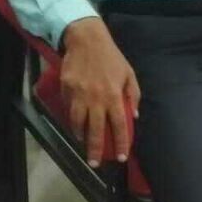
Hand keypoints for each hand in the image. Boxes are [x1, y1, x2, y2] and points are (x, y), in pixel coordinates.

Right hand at [60, 17, 140, 167]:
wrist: (86, 39)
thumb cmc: (110, 56)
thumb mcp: (128, 73)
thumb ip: (134, 94)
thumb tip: (135, 115)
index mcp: (113, 95)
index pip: (118, 125)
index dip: (120, 143)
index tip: (120, 157)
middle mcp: (96, 98)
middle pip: (95, 130)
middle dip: (95, 150)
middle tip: (94, 163)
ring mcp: (79, 94)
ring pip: (77, 122)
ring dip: (80, 136)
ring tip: (83, 143)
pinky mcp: (66, 88)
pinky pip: (68, 108)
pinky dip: (71, 118)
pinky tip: (74, 123)